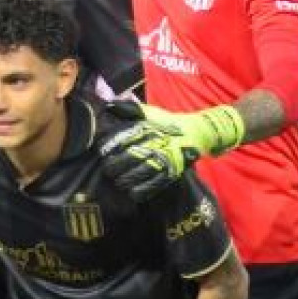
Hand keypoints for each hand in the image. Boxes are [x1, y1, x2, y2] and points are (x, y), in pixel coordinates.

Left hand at [99, 101, 244, 200]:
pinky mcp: (171, 173)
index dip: (107, 148)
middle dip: (112, 167)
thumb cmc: (167, 122)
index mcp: (146, 130)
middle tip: (107, 169)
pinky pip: (153, 186)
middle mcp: (154, 145)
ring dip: (124, 181)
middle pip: (127, 159)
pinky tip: (132, 193)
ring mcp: (163, 160)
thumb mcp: (149, 112)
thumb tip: (108, 105)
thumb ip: (128, 109)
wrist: (195, 132)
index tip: (101, 153)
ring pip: (138, 174)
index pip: (121, 140)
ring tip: (118, 182)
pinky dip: (140, 191)